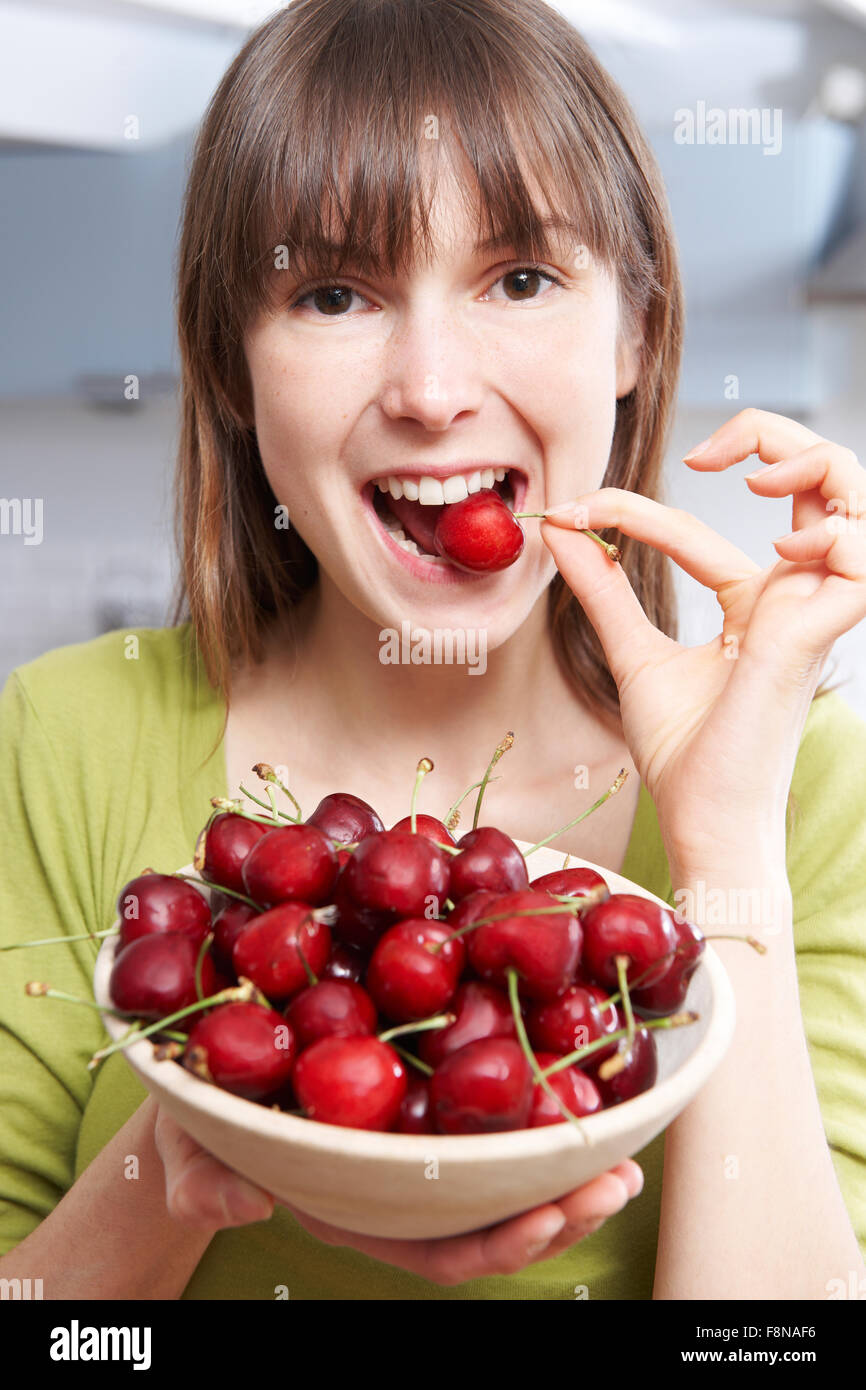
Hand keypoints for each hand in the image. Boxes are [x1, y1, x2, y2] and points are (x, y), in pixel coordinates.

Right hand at [154, 1106, 643, 1283]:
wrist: (209, 1057)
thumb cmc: (201, 1115)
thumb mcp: (190, 1148)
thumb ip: (202, 1184)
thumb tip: (240, 1203)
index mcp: (363, 1203)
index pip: (441, 1248)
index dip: (497, 1243)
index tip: (548, 1218)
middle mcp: (407, 1174)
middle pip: (498, 1209)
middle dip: (564, 1204)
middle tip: (620, 1180)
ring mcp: (423, 1126)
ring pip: (511, 1158)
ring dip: (573, 1156)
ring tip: (631, 1142)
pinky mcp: (431, 1072)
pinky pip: (496, 1090)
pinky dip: (544, 1086)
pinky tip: (586, 1060)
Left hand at [542, 408, 865, 868]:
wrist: (700, 818)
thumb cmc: (685, 752)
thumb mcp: (632, 653)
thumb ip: (603, 591)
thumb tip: (562, 530)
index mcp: (757, 601)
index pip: (703, 527)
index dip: (634, 509)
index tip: (572, 513)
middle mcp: (793, 596)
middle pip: (822, 478)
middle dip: (771, 433)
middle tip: (702, 451)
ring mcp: (813, 611)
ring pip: (857, 498)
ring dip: (813, 463)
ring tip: (751, 476)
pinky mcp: (817, 634)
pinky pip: (858, 558)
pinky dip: (829, 530)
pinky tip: (777, 548)